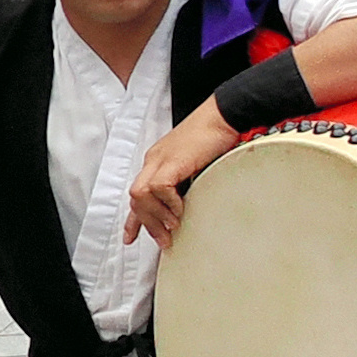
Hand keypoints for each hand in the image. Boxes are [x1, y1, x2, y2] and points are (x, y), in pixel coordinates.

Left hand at [124, 105, 236, 245]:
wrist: (225, 114)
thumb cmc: (218, 135)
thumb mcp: (199, 165)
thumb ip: (188, 183)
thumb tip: (188, 206)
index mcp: (159, 160)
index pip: (138, 193)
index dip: (134, 219)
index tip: (131, 238)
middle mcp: (155, 160)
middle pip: (136, 198)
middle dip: (146, 225)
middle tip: (163, 241)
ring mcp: (161, 159)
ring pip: (141, 195)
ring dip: (156, 217)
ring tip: (173, 228)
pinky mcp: (172, 161)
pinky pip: (159, 187)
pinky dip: (168, 203)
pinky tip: (180, 209)